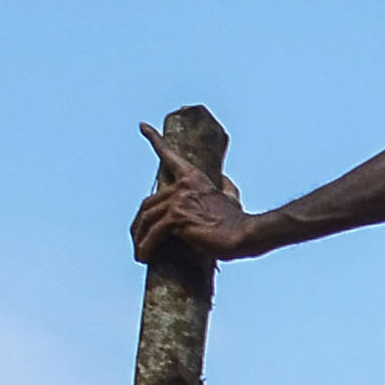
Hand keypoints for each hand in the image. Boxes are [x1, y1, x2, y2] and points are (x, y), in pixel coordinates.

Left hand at [129, 121, 267, 263]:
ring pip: (147, 219)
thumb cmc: (238, 222)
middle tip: (138, 241)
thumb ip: (225, 187)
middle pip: (148, 203)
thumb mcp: (231, 198)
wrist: (245, 235)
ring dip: (140, 238)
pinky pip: (154, 233)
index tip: (143, 126)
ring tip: (140, 253)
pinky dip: (146, 246)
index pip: (170, 156)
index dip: (155, 140)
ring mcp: (179, 201)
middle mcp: (183, 186)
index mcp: (194, 178)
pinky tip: (144, 257)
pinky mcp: (177, 219)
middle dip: (140, 224)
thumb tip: (224, 179)